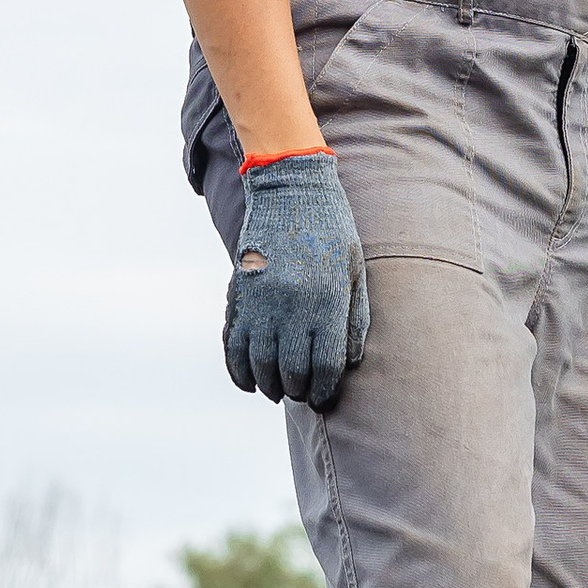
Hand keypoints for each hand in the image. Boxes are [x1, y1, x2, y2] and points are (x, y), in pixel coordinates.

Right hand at [223, 152, 368, 409]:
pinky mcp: (239, 294)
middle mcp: (292, 304)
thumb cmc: (331, 230)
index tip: (323, 398)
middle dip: (297, 390)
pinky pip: (233, 345)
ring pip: (259, 364)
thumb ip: (353, 318)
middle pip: (291, 371)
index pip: (324, 365)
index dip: (323, 390)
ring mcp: (262, 300)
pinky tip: (249, 383)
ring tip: (278, 390)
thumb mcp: (354, 271)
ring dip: (268, 385)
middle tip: (302, 393)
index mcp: (326, 299)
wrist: (289, 189)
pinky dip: (238, 371)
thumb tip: (348, 364)